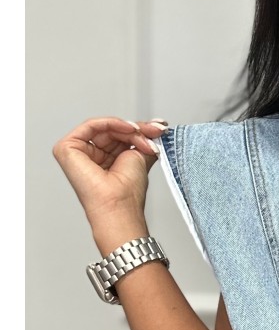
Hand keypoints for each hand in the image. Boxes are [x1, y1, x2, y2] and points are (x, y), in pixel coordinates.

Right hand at [52, 117, 167, 233]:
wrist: (119, 206)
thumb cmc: (128, 193)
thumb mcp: (140, 157)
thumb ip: (143, 139)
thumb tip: (156, 127)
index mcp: (105, 160)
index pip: (120, 135)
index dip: (141, 129)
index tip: (160, 129)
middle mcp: (91, 156)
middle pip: (113, 129)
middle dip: (138, 128)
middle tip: (155, 131)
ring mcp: (77, 152)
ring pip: (105, 126)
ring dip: (128, 128)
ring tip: (142, 137)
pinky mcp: (66, 148)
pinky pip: (90, 125)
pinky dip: (111, 123)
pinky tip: (128, 129)